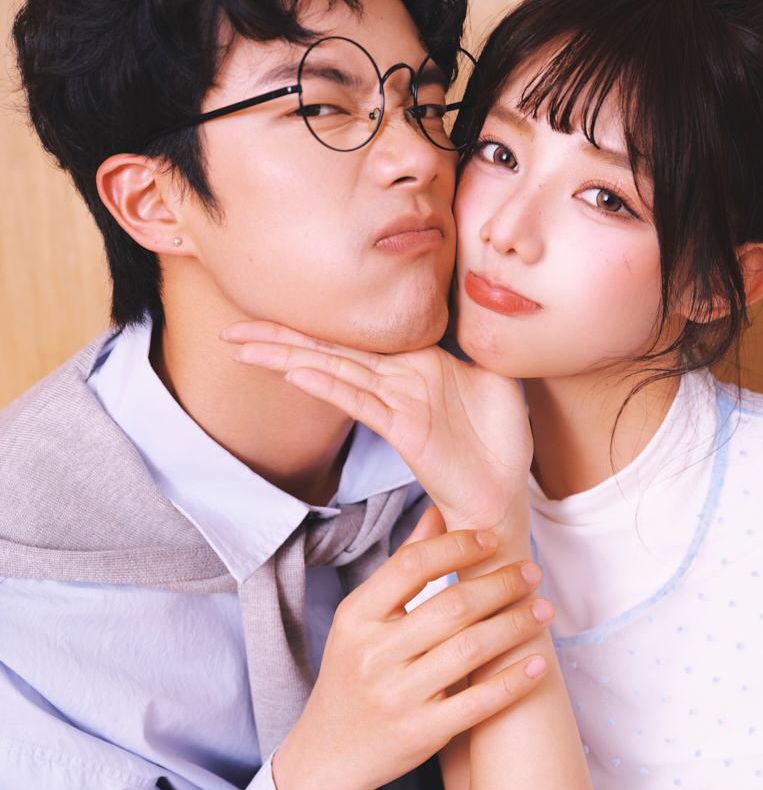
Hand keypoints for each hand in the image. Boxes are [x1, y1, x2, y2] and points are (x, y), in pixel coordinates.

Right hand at [224, 322, 531, 532]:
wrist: (505, 492)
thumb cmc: (501, 439)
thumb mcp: (497, 373)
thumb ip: (478, 338)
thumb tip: (479, 297)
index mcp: (415, 362)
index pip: (357, 335)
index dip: (316, 321)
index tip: (276, 304)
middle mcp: (398, 382)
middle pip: (329, 351)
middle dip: (278, 338)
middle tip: (229, 330)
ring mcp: (397, 406)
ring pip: (334, 373)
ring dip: (288, 358)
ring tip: (243, 347)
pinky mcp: (404, 431)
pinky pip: (362, 403)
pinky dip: (330, 387)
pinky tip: (297, 375)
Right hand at [272, 512, 553, 789]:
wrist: (327, 755)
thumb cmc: (352, 677)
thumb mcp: (359, 622)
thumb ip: (400, 569)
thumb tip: (437, 511)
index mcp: (356, 619)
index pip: (409, 566)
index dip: (456, 547)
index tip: (492, 540)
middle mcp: (374, 656)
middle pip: (450, 606)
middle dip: (501, 585)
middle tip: (532, 572)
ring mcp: (399, 697)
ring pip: (470, 649)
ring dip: (516, 625)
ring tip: (544, 610)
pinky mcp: (423, 733)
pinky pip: (479, 702)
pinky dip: (513, 681)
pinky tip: (539, 663)